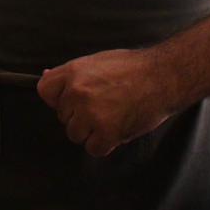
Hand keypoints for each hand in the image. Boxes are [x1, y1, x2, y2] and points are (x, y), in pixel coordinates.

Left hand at [36, 47, 178, 156]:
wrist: (164, 76)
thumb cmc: (134, 67)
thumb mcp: (97, 61)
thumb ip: (71, 73)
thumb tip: (46, 75)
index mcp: (73, 72)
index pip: (45, 91)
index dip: (58, 98)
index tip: (72, 101)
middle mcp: (77, 92)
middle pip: (62, 116)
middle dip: (79, 116)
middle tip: (103, 107)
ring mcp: (91, 113)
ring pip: (75, 134)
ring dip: (91, 132)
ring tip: (111, 117)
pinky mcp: (107, 132)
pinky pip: (93, 148)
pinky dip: (105, 144)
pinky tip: (117, 130)